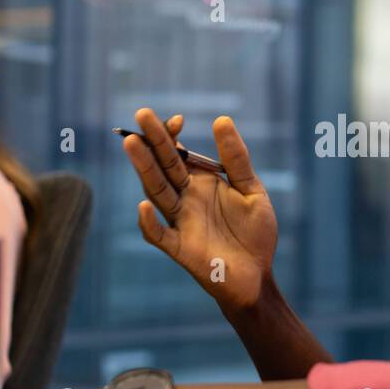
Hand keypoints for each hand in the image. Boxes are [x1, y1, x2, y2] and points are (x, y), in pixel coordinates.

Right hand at [123, 108, 277, 311]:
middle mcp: (185, 199)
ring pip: (156, 192)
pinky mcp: (180, 248)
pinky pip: (158, 235)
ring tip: (131, 143)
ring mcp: (179, 222)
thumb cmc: (254, 233)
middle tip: (141, 113)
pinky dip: (148, 222)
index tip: (178, 119)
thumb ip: (236, 159)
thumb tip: (221, 119)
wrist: (258, 275)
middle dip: (152, 141)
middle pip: (163, 166)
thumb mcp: (251, 189)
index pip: (178, 154)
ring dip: (144, 169)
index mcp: (200, 183)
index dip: (173, 136)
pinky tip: (143, 206)